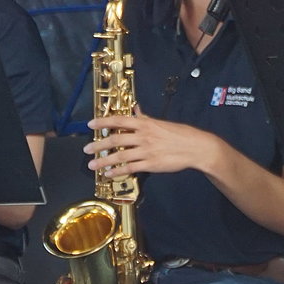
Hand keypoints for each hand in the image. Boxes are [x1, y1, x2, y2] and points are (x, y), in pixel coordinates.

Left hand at [85, 114, 224, 178]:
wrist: (197, 148)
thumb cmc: (180, 134)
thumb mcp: (161, 123)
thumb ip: (145, 118)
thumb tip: (136, 109)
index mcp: (145, 124)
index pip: (119, 120)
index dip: (103, 122)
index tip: (90, 124)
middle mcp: (143, 136)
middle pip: (115, 139)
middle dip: (98, 144)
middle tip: (86, 149)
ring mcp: (147, 151)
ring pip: (120, 155)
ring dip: (104, 161)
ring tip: (92, 165)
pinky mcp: (151, 164)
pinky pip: (131, 168)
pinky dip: (118, 171)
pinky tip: (109, 174)